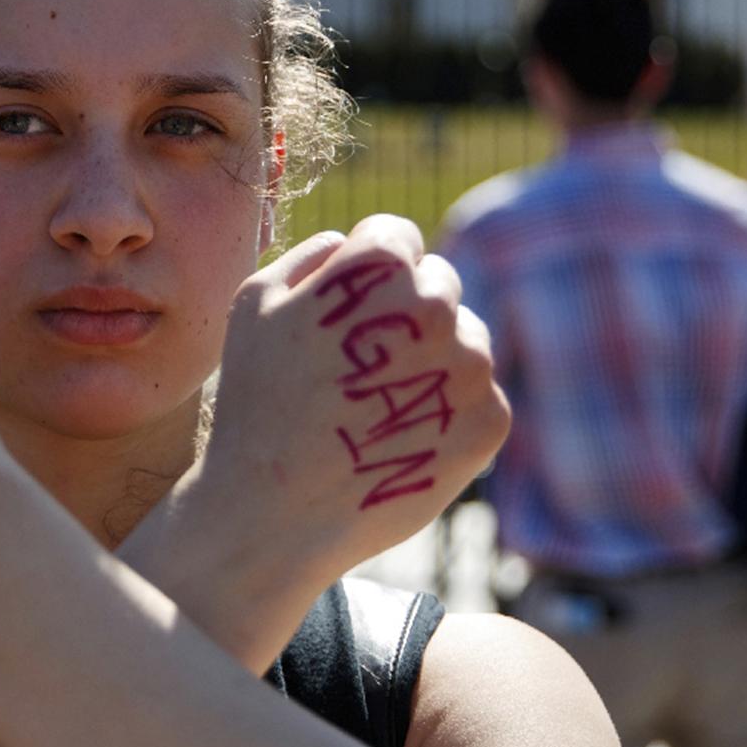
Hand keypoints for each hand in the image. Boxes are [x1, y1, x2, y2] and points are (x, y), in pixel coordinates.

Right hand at [197, 215, 508, 588]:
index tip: (346, 315)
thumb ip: (313, 256)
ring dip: (432, 362)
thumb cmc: (257, 400)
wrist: (277, 509)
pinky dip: (447, 414)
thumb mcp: (257, 301)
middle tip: (360, 369)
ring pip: (464, 341)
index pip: (398, 237)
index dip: (368, 274)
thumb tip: (351, 244)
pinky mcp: (490, 421)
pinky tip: (400, 437)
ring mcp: (469, 364)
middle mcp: (436, 304)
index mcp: (380, 263)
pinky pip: (477, 397)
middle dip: (405, 315)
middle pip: (437, 286)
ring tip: (377, 408)